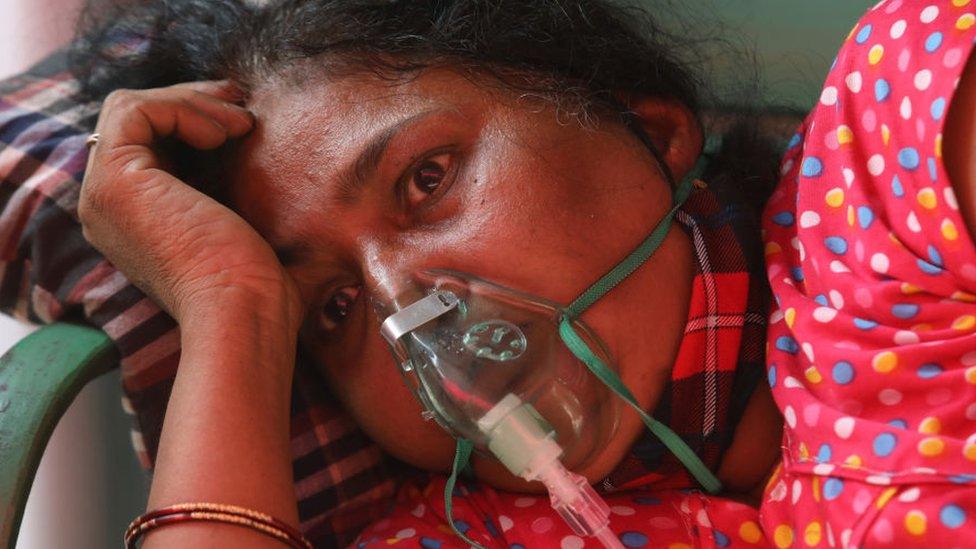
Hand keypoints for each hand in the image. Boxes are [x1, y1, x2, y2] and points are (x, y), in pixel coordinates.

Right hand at [79, 80, 303, 330]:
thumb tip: (270, 156)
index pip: (148, 145)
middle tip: (241, 101)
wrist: (244, 314)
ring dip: (193, 102)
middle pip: (137, 123)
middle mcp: (107, 206)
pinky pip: (136, 111)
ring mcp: (103, 193)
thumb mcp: (245, 229)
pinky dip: (184, 109)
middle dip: (192, 101)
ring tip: (242, 122)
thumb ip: (233, 194)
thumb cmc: (258, 288)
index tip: (243, 117)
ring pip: (132, 109)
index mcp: (134, 220)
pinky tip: (225, 133)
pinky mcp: (115, 180)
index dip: (193, 119)